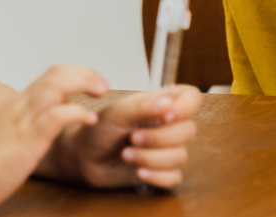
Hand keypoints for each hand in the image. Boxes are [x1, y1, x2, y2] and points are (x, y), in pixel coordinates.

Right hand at [0, 65, 107, 210]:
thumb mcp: (17, 127)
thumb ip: (39, 112)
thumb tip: (66, 102)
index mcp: (21, 102)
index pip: (53, 73)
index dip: (80, 71)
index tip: (96, 81)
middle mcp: (23, 106)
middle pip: (57, 73)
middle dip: (86, 73)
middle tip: (103, 85)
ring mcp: (24, 120)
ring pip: (55, 86)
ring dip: (84, 83)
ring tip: (101, 91)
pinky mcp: (27, 139)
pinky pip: (55, 116)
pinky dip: (77, 112)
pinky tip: (91, 119)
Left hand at [42, 85, 201, 189]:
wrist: (83, 157)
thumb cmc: (100, 128)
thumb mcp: (118, 112)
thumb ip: (143, 105)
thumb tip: (168, 104)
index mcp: (164, 103)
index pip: (192, 98)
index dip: (186, 107)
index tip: (167, 116)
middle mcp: (170, 125)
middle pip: (189, 130)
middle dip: (159, 138)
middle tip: (133, 138)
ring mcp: (168, 149)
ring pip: (180, 156)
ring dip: (151, 158)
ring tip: (127, 154)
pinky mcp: (162, 171)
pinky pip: (174, 177)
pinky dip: (157, 176)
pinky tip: (138, 172)